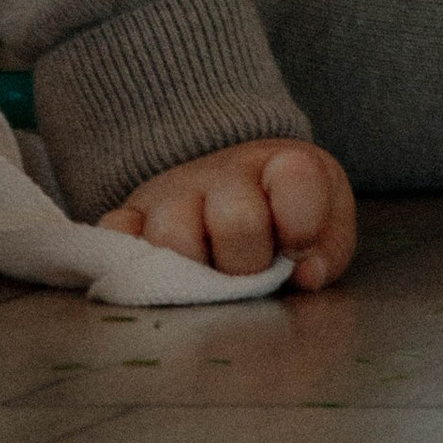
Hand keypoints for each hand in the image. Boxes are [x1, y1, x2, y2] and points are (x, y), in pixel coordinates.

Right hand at [99, 138, 355, 289]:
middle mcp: (225, 172)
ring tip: (207, 277)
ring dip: (194, 272)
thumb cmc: (286, 213)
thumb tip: (305, 276)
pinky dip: (128, 260)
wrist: (236, 178)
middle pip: (236, 222)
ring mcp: (173, 191)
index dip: (302, 226)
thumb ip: (327, 251)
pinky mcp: (132, 214)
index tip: (298, 247)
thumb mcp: (327, 223)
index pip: (296, 183)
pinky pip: (115, 235)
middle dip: (249, 263)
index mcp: (283, 165)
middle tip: (250, 272)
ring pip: (173, 236)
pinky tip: (154, 273)